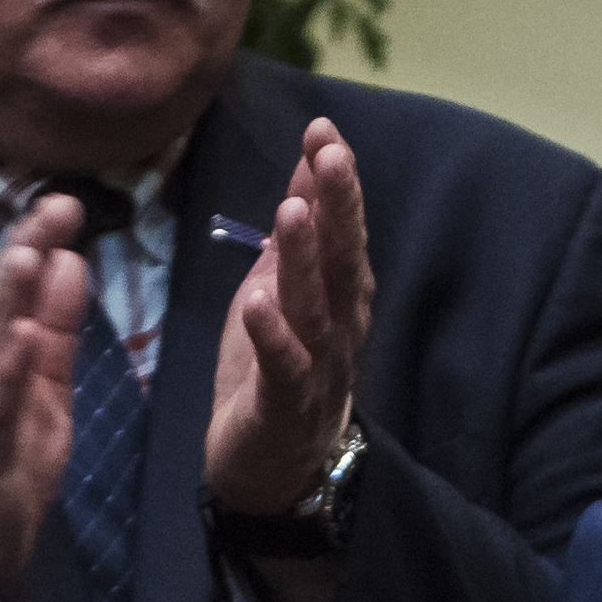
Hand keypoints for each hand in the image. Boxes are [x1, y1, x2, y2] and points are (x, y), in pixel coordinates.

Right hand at [0, 190, 87, 601]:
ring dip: (6, 299)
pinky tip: (18, 340)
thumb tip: (69, 265)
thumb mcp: (43, 398)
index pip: (13, 292)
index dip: (36, 245)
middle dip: (24, 252)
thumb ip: (54, 336)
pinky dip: (4, 375)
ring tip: (29, 251)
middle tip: (56, 204)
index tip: (67, 202)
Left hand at [205, 117, 374, 518]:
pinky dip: (274, 336)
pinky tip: (260, 302)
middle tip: (330, 154)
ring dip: (305, 260)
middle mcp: (338, 329)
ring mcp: (317, 370)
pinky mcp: (287, 407)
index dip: (333, 184)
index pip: (339, 232)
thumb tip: (306, 172)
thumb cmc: (273, 376)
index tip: (322, 131)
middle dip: (337, 208)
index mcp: (337, 299)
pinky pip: (284, 369)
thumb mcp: (279, 293)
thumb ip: (295, 240)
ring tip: (292, 213)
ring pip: (315, 309)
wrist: (271, 470)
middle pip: (342, 262)